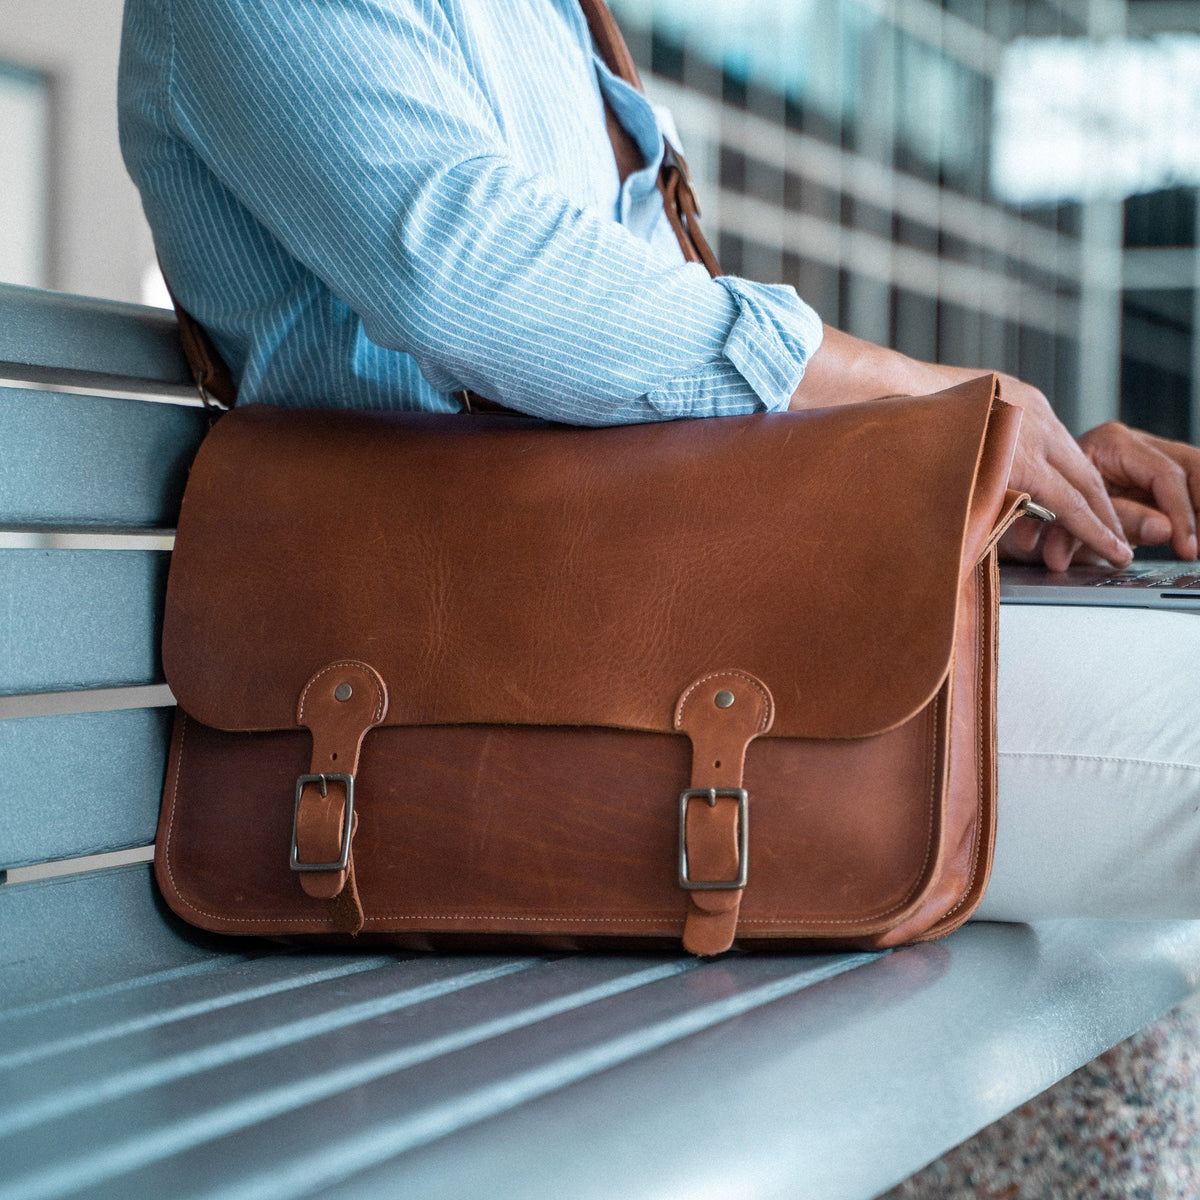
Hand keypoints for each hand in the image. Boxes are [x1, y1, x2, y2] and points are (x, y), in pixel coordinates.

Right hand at [789, 327, 1199, 569]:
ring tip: (1117, 549)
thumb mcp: (955, 426)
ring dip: (1103, 520)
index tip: (1095, 510)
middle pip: (1083, 468)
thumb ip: (978, 447)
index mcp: (1020, 403)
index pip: (1065, 453)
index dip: (1084, 486)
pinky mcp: (1020, 458)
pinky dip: (1086, 525)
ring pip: (1082, 486)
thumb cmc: (901, 418)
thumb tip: (977, 478)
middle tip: (1120, 536)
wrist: (883, 397)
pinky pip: (1064, 500)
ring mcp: (1029, 432)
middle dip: (1105, 506)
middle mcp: (1033, 413)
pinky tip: (1102, 544)